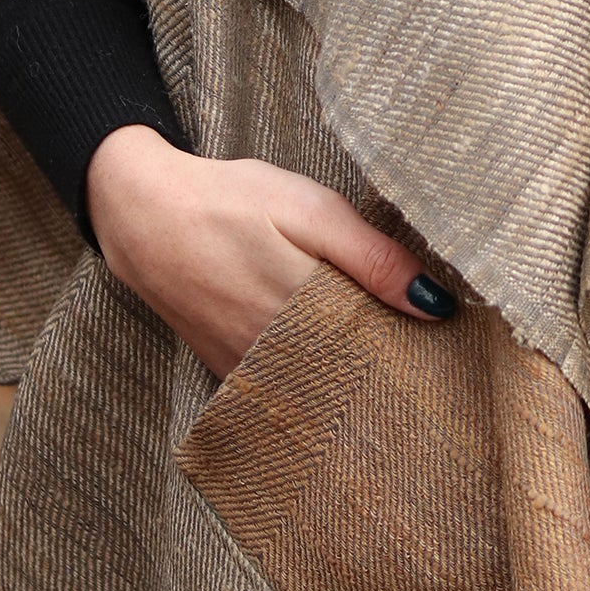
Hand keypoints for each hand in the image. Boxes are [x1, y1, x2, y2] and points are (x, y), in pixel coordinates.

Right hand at [85, 125, 455, 378]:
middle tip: (431, 370)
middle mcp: (277, 354)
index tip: (446, 351)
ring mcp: (248, 369)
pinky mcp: (227, 371)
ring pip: (318, 389)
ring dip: (350, 381)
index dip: (416, 354)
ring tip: (388, 371)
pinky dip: (309, 381)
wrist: (143, 216)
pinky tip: (330, 366)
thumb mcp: (309, 208)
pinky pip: (281, 389)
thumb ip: (372, 257)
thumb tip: (436, 305)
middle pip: (352, 379)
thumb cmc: (229, 201)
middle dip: (389, 374)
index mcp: (306, 311)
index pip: (381, 353)